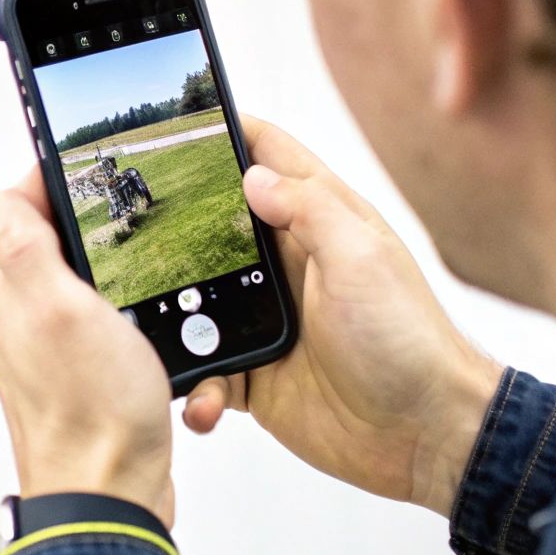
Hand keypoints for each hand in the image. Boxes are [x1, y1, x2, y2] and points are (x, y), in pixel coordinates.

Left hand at [0, 167, 175, 527]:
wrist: (111, 500)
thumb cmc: (93, 412)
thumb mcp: (60, 307)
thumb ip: (26, 247)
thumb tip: (9, 196)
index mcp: (12, 295)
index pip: (15, 213)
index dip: (52, 184)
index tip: (92, 171)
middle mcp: (22, 326)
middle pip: (52, 252)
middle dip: (94, 236)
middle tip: (136, 226)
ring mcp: (51, 361)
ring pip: (85, 300)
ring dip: (122, 290)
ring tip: (155, 291)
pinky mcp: (83, 390)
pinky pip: (108, 345)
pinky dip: (135, 336)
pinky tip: (159, 346)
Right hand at [183, 116, 502, 517]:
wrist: (424, 436)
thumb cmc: (408, 342)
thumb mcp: (361, 260)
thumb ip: (309, 210)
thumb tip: (254, 176)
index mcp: (321, 224)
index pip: (271, 158)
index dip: (230, 132)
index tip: (181, 119)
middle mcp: (290, 266)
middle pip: (217, 226)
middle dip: (175, 224)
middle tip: (131, 225)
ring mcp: (270, 320)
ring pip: (198, 301)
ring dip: (175, 317)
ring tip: (154, 329)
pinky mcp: (257, 374)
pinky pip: (207, 372)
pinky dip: (196, 386)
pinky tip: (202, 397)